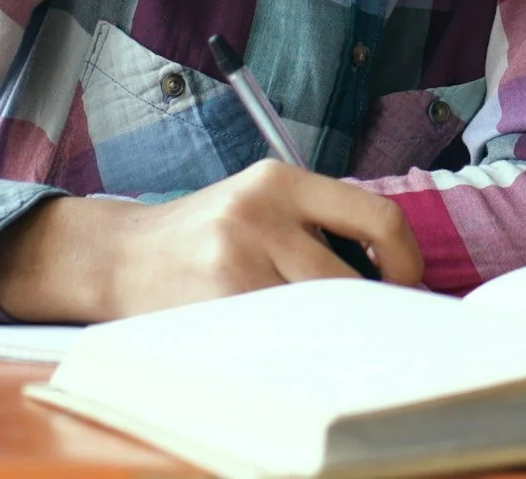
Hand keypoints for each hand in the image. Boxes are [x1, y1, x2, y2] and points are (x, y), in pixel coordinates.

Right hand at [0, 160, 424, 321]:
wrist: (119, 257)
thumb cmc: (203, 236)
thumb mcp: (259, 203)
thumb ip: (318, 224)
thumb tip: (394, 274)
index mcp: (280, 180)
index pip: (377, 218)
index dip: (405, 261)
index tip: (406, 285)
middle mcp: (259, 211)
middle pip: (350, 280)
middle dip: (366, 310)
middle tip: (371, 327)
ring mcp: (235, 258)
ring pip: (317, 313)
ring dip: (327, 331)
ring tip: (319, 333)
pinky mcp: (216, 300)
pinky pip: (279, 335)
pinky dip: (290, 345)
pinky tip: (279, 341)